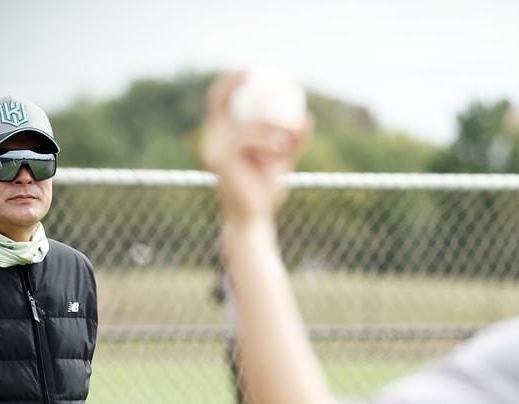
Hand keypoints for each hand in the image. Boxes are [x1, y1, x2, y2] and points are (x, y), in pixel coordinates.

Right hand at [200, 72, 312, 224]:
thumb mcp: (282, 159)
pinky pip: (248, 137)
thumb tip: (308, 118)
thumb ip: (292, 139)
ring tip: (289, 138)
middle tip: (260, 75)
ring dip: (270, 127)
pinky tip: (280, 151)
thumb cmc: (265, 191)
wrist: (255, 218)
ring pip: (245, 122)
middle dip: (236, 81)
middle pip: (219, 99)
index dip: (231, 80)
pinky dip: (268, 141)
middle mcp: (210, 139)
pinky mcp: (219, 158)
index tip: (254, 70)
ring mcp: (211, 148)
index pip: (219, 100)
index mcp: (220, 136)